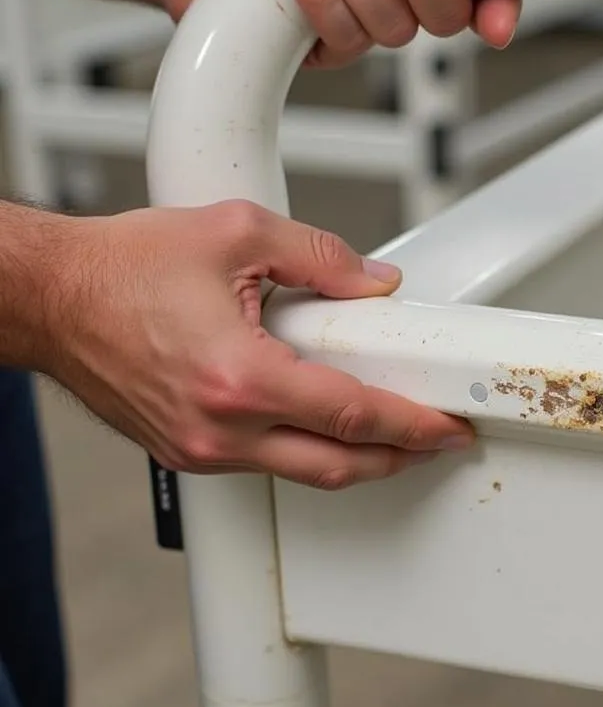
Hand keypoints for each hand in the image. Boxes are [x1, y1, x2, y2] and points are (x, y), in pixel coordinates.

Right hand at [48, 201, 473, 488]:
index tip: (447, 426)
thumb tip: (373, 284)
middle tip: (436, 438)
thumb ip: (321, 258)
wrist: (51, 298)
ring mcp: (201, 450)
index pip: (352, 415)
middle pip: (338, 466)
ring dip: (356, 457)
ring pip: (304, 473)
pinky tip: (326, 424)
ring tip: (392, 429)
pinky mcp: (187, 453)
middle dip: (399, 457)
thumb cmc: (121, 268)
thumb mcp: (237, 233)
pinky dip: (307, 450)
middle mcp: (220, 429)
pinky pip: (266, 465)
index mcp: (238, 377)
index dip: (412, 425)